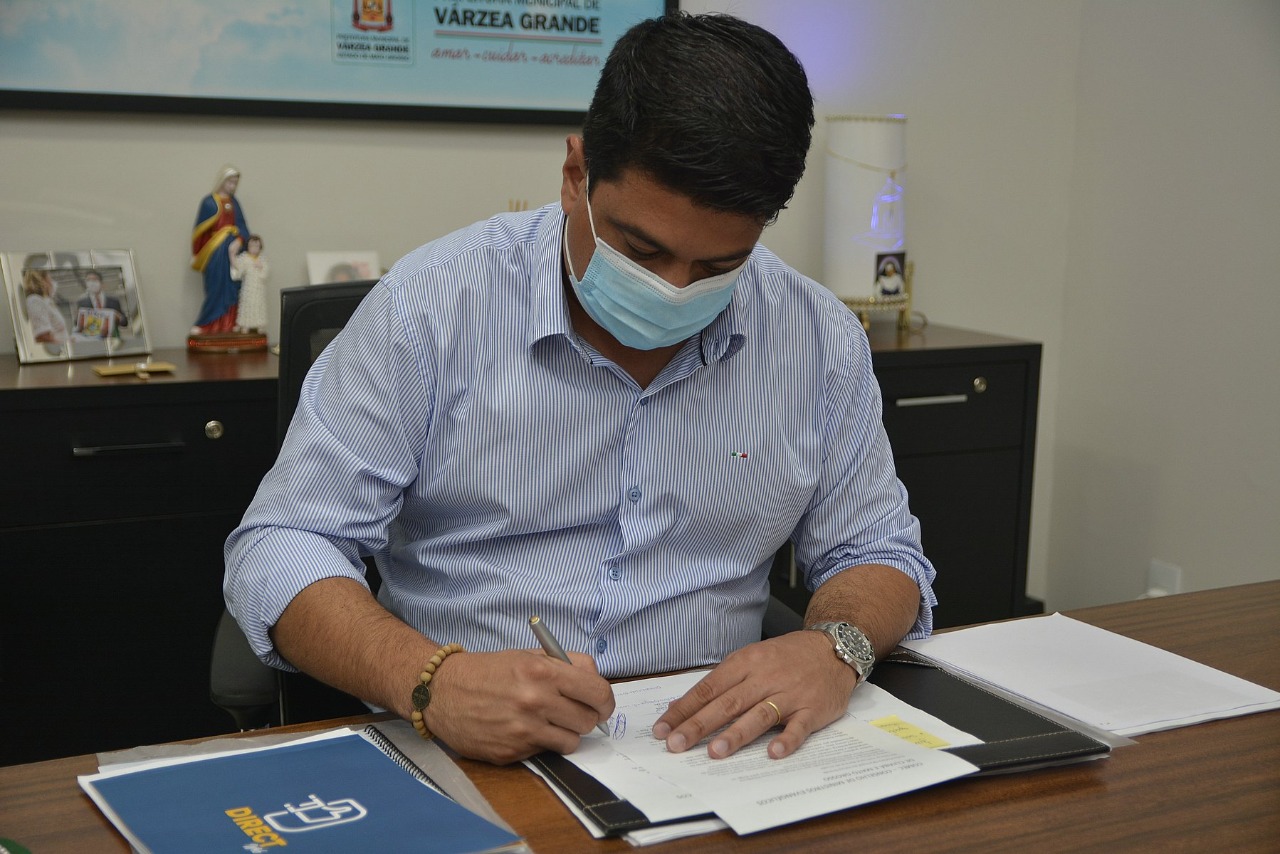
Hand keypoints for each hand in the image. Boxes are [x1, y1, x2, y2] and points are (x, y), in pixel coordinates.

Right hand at [425, 649, 614, 764]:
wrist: (442, 692)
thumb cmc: (488, 671)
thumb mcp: (527, 655)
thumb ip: (566, 664)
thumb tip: (595, 679)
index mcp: (543, 672)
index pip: (598, 692)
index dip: (605, 700)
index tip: (601, 704)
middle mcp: (535, 701)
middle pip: (588, 720)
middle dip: (585, 716)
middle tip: (573, 712)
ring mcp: (523, 730)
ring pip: (572, 741)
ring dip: (566, 733)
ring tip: (549, 721)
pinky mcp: (512, 751)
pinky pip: (545, 751)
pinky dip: (541, 742)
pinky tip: (524, 729)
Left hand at [652, 631, 856, 759]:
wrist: (833, 647)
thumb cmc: (786, 656)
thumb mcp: (751, 659)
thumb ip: (721, 683)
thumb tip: (684, 707)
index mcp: (745, 663)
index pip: (708, 688)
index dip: (684, 709)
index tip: (662, 729)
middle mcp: (764, 678)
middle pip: (727, 703)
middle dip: (698, 725)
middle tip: (676, 745)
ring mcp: (789, 694)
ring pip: (758, 715)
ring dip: (736, 734)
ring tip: (715, 752)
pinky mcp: (812, 709)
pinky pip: (799, 727)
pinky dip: (786, 739)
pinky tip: (773, 752)